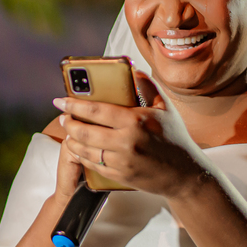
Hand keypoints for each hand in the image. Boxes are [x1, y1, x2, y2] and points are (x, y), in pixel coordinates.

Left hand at [54, 71, 209, 197]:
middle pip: (85, 131)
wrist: (185, 175)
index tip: (60, 101)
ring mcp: (122, 161)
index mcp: (135, 121)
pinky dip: (82, 156)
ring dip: (72, 140)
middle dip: (68, 123)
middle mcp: (126, 142)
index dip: (74, 105)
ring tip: (69, 132)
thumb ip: (147, 87)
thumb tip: (133, 70)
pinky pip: (93, 165)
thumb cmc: (176, 139)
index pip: (96, 110)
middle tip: (63, 118)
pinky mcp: (120, 176)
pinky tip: (79, 149)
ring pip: (85, 150)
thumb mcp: (165, 109)